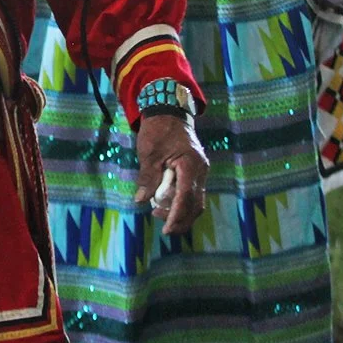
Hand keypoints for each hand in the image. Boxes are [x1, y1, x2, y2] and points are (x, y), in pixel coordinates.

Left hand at [134, 113, 208, 234]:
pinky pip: (193, 192)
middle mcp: (200, 169)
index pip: (186, 196)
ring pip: (197, 200)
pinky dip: (182, 202)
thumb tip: (141, 200)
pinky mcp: (197, 171)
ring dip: (181, 212)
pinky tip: (166, 204)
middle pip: (196, 204)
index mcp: (190, 164)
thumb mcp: (149, 153)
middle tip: (164, 229)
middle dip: (181, 219)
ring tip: (159, 214)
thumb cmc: (158, 130)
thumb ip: (148, 177)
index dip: (177, 215)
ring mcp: (201, 170)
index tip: (167, 229)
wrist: (169, 112)